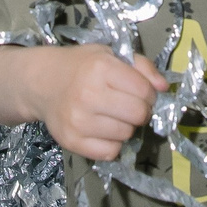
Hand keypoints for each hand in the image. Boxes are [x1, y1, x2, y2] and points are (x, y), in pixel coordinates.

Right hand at [36, 46, 165, 162]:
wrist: (42, 82)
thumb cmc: (81, 66)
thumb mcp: (110, 54)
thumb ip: (141, 66)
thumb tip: (164, 88)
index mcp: (101, 68)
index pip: (145, 91)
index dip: (149, 93)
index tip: (140, 92)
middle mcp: (88, 95)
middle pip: (138, 115)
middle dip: (140, 111)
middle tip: (129, 106)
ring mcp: (78, 121)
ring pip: (126, 135)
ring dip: (125, 127)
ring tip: (112, 116)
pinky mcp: (72, 141)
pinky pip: (110, 152)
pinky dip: (112, 144)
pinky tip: (102, 130)